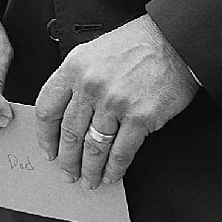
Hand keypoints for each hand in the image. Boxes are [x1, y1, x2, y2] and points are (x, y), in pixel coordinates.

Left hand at [34, 14, 198, 189]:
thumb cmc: (139, 44)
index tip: (49, 149)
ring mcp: (114, 103)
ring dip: (89, 170)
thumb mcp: (95, 51)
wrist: (176, 41)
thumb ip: (77, 79)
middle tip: (68, 172)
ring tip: (89, 180)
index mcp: (75, 68)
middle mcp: (91, 86)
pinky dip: (114, 169)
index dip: (45, 136)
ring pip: (93, 148)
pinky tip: (111, 175)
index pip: (47, 109)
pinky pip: (121, 152)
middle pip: (69, 134)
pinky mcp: (139, 117)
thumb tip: (66, 112)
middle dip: (67, 160)